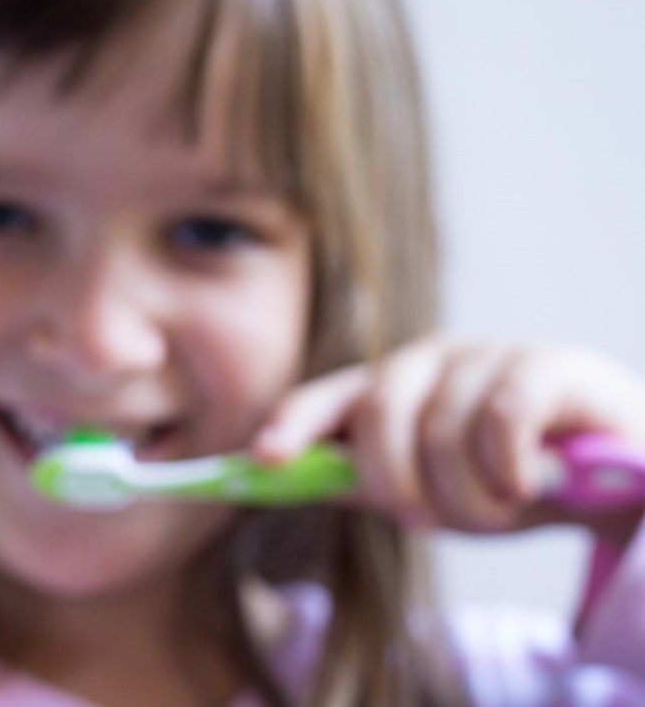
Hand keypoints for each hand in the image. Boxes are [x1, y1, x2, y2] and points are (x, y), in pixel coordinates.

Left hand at [254, 337, 644, 538]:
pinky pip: (501, 416)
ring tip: (499, 510)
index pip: (329, 398)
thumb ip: (370, 481)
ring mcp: (489, 355)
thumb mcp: (433, 490)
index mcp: (393, 387)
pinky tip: (525, 485)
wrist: (615, 478)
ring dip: (466, 495)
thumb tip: (294, 480)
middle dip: (398, 483)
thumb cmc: (511, 480)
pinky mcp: (549, 363)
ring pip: (441, 429)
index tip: (265, 460)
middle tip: (426, 519)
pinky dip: (507, 466)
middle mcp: (431, 359)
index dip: (294, 424)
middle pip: (379, 414)